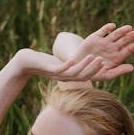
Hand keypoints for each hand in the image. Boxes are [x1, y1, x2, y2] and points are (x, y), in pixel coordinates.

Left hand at [14, 49, 132, 82]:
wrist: (26, 63)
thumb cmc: (43, 62)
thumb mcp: (59, 63)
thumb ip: (69, 63)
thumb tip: (78, 60)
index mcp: (69, 76)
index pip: (86, 76)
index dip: (97, 72)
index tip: (107, 66)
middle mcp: (65, 78)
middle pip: (84, 76)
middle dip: (94, 69)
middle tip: (104, 61)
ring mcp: (58, 75)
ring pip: (75, 73)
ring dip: (85, 65)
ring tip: (94, 57)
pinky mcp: (50, 69)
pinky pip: (61, 68)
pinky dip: (68, 64)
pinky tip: (73, 58)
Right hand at [72, 23, 133, 70]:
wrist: (78, 67)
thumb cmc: (93, 73)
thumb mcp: (107, 75)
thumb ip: (119, 71)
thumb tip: (132, 68)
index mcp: (117, 57)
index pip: (128, 50)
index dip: (133, 47)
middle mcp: (112, 48)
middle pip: (124, 40)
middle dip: (131, 36)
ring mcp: (104, 42)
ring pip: (116, 34)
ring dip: (122, 31)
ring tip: (129, 28)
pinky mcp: (95, 37)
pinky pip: (103, 31)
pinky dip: (108, 28)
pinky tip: (113, 26)